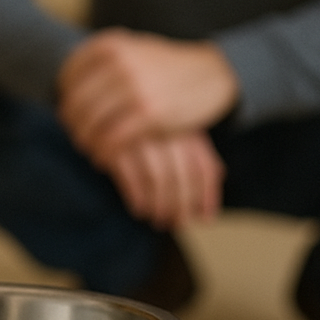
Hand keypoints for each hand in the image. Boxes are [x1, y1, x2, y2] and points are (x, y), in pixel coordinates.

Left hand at [56, 28, 237, 159]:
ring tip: (91, 148)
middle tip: (77, 136)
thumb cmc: (166, 66)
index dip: (65, 99)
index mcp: (110, 45)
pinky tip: (104, 158)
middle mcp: (118, 63)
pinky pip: (112, 140)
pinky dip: (103, 153)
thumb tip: (61, 84)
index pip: (67, 77)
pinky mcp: (149, 114)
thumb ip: (100, 61)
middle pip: (75, 104)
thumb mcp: (132, 49)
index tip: (71, 113)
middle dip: (73, 125)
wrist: (212, 74)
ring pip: (90, 125)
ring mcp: (134, 88)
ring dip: (85, 142)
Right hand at [101, 131, 223, 229]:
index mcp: (186, 127)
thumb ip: (198, 156)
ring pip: (156, 179)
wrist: (106, 96)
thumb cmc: (149, 120)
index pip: (204, 167)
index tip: (206, 219)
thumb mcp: (178, 129)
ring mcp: (141, 135)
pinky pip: (130, 175)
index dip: (208, 196)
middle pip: (181, 177)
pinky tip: (139, 207)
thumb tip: (213, 196)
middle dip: (180, 206)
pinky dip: (137, 196)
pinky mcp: (115, 142)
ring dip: (158, 205)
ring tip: (157, 218)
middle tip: (176, 222)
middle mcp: (167, 131)